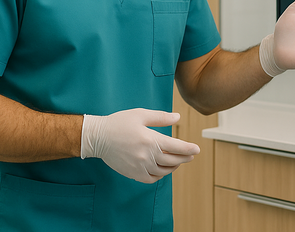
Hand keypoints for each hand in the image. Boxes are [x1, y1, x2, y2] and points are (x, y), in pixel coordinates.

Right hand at [80, 108, 199, 182]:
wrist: (98, 137)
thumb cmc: (119, 123)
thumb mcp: (141, 115)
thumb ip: (161, 117)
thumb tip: (177, 117)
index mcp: (151, 140)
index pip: (176, 147)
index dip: (189, 149)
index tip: (197, 149)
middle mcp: (147, 155)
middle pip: (172, 160)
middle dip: (184, 158)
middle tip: (191, 155)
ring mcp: (139, 166)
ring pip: (163, 171)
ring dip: (173, 167)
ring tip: (177, 161)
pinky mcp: (132, 173)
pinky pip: (151, 178)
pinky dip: (160, 175)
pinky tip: (162, 169)